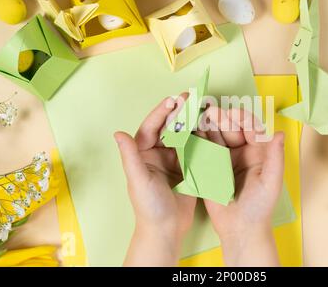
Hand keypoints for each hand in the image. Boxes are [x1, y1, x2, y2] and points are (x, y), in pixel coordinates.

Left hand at [115, 95, 195, 266]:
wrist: (167, 229)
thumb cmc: (148, 206)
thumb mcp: (138, 180)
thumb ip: (130, 156)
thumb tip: (117, 133)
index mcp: (142, 153)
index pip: (151, 127)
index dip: (162, 113)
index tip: (174, 100)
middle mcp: (158, 152)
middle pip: (168, 127)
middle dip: (179, 112)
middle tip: (192, 98)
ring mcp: (174, 159)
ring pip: (183, 134)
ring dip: (191, 121)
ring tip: (202, 108)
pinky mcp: (189, 166)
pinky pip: (195, 147)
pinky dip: (201, 137)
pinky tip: (209, 127)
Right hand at [197, 107, 284, 266]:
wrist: (240, 228)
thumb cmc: (260, 206)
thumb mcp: (271, 181)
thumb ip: (275, 156)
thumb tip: (280, 132)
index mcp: (258, 152)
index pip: (251, 129)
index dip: (242, 119)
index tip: (232, 112)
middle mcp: (241, 152)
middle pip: (231, 129)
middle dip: (222, 119)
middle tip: (212, 111)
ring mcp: (224, 159)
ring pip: (216, 137)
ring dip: (209, 126)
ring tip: (200, 117)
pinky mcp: (210, 167)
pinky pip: (205, 150)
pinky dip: (199, 139)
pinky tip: (192, 130)